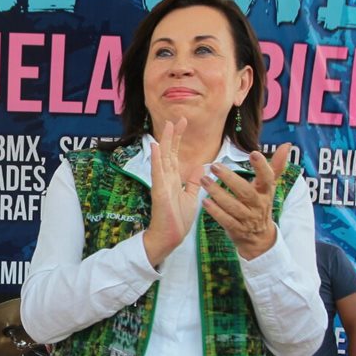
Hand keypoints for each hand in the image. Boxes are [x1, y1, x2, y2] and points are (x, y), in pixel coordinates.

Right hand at [142, 118, 202, 266]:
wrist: (170, 237)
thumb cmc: (178, 220)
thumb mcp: (191, 197)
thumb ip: (193, 182)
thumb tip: (199, 167)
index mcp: (173, 179)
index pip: (175, 155)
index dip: (178, 139)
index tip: (182, 122)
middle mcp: (166, 179)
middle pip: (168, 153)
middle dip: (173, 135)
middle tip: (177, 118)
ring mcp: (161, 184)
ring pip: (162, 158)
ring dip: (164, 142)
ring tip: (166, 126)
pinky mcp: (159, 192)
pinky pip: (158, 173)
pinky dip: (156, 160)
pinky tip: (155, 147)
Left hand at [201, 144, 292, 259]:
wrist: (259, 237)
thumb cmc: (261, 204)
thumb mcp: (269, 186)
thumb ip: (276, 166)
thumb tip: (287, 145)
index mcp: (266, 192)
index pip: (267, 178)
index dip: (262, 167)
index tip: (254, 153)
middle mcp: (258, 205)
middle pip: (245, 192)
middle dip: (230, 179)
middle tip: (214, 166)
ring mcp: (247, 218)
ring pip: (233, 206)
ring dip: (218, 193)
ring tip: (204, 180)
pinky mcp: (236, 229)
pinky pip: (226, 220)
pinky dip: (215, 211)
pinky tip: (205, 201)